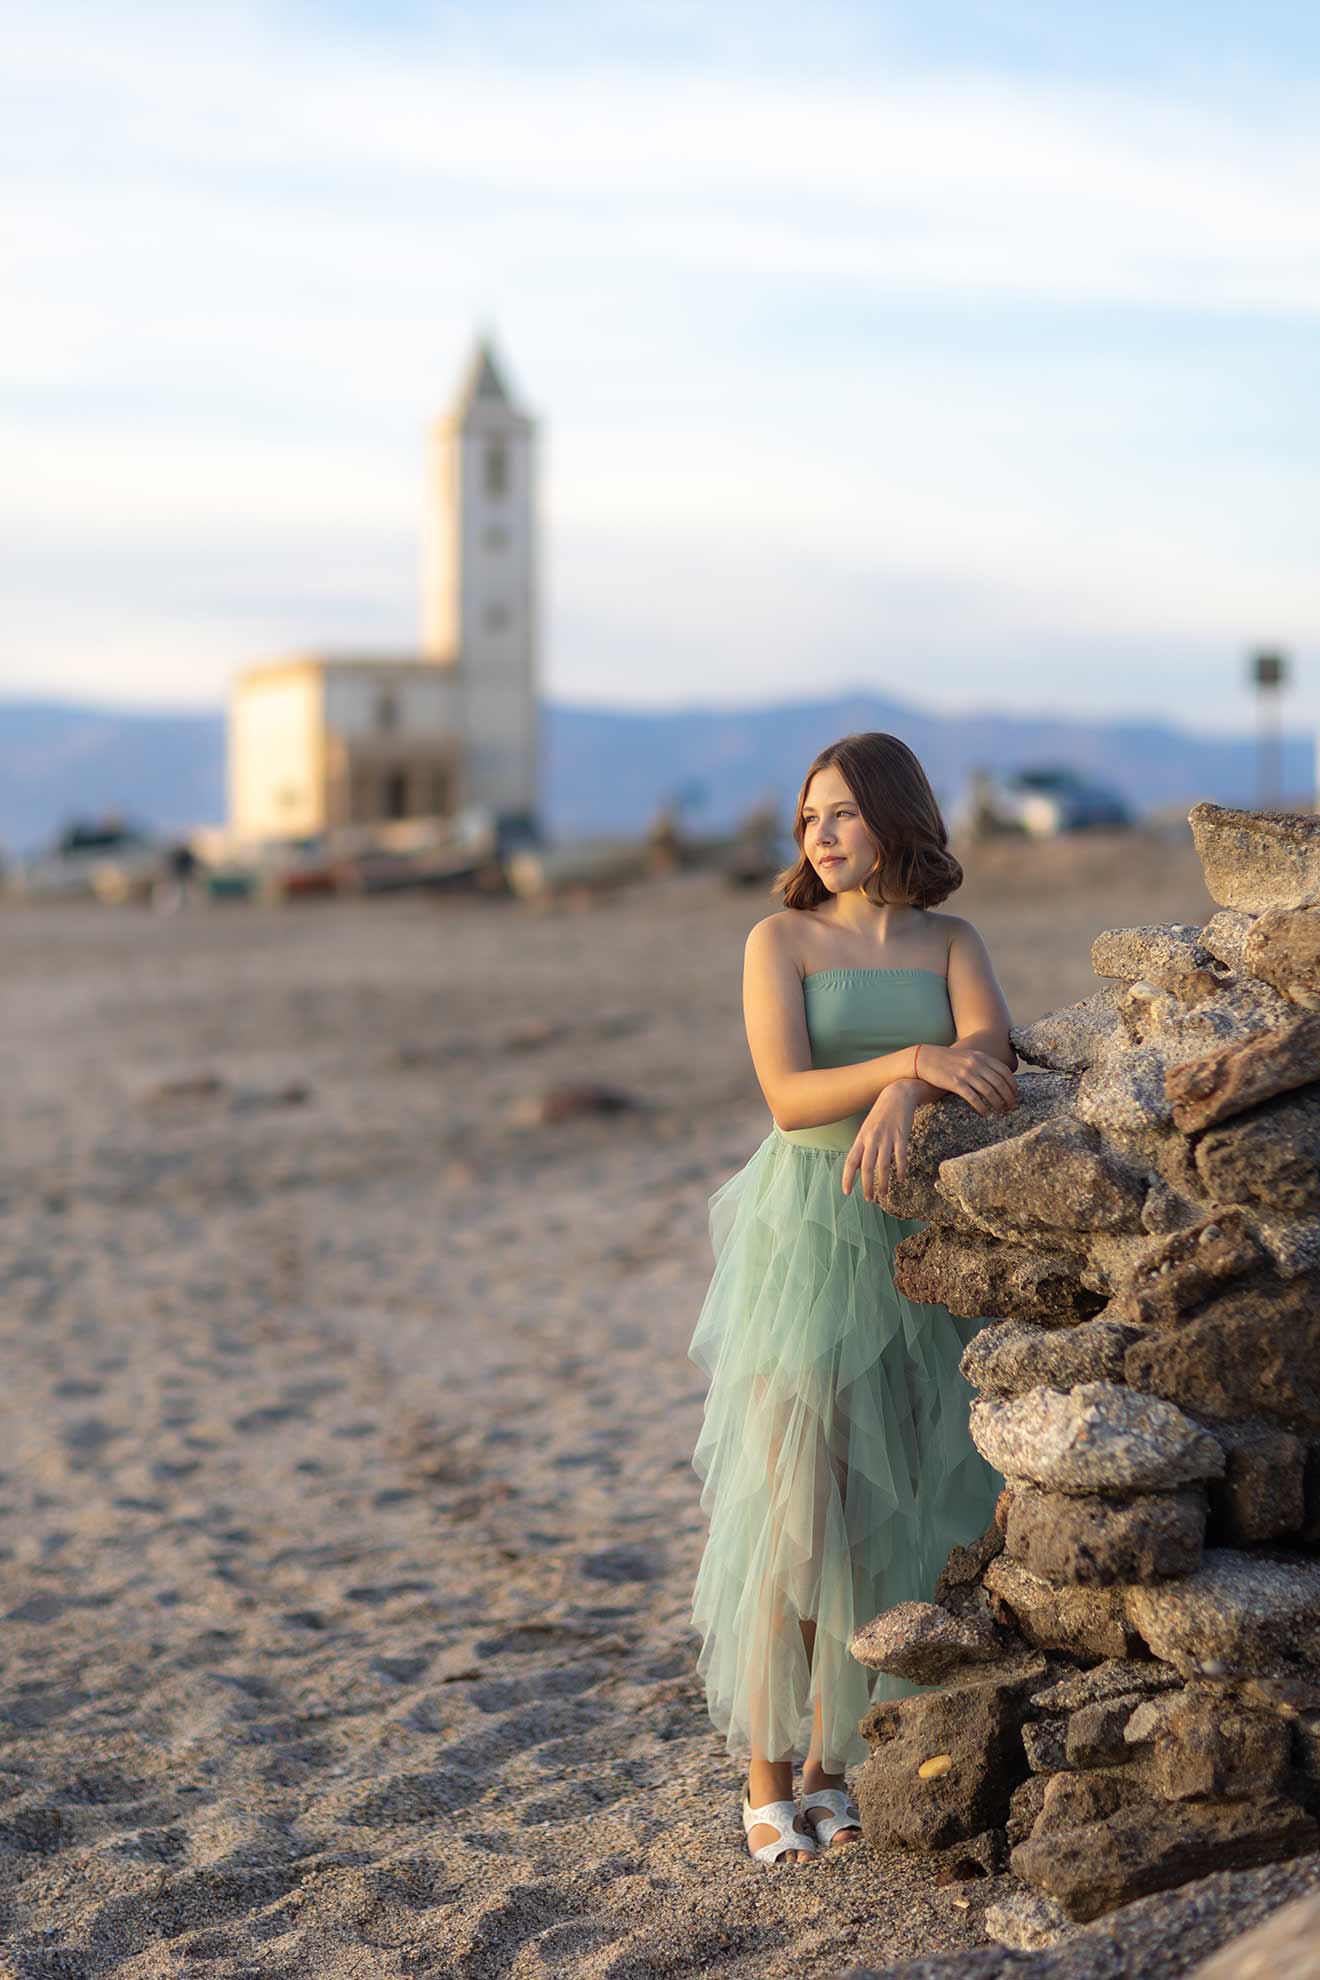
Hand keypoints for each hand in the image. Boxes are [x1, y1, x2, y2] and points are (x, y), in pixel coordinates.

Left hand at [842, 1083, 916, 1204]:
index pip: (851, 1161)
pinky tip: (901, 1179)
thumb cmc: (881, 1114)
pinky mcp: (902, 1135)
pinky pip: (900, 1156)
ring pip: (883, 1165)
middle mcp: (872, 1138)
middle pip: (867, 1167)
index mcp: (861, 1138)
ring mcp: (887, 1137)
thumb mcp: (867, 1129)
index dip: (848, 1178)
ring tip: (884, 1194)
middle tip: (868, 1199)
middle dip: (866, 1185)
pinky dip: (900, 1169)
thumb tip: (858, 1167)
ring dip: (883, 1182)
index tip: (846, 1192)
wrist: (897, 1094)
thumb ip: (862, 1148)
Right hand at [913, 1043, 1017, 1116]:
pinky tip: (985, 1113)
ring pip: (989, 1091)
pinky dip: (982, 1107)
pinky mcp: (955, 1083)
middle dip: (1009, 1097)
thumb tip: (996, 1077)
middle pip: (1000, 1083)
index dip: (1013, 1085)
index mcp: (981, 1056)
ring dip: (998, 1103)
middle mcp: (976, 1063)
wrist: (924, 1058)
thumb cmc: (946, 1060)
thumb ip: (981, 1063)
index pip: (1005, 1071)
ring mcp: (966, 1073)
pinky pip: (974, 1098)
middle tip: (1011, 1107)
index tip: (1015, 1095)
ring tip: (1001, 1111)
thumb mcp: (967, 1056)